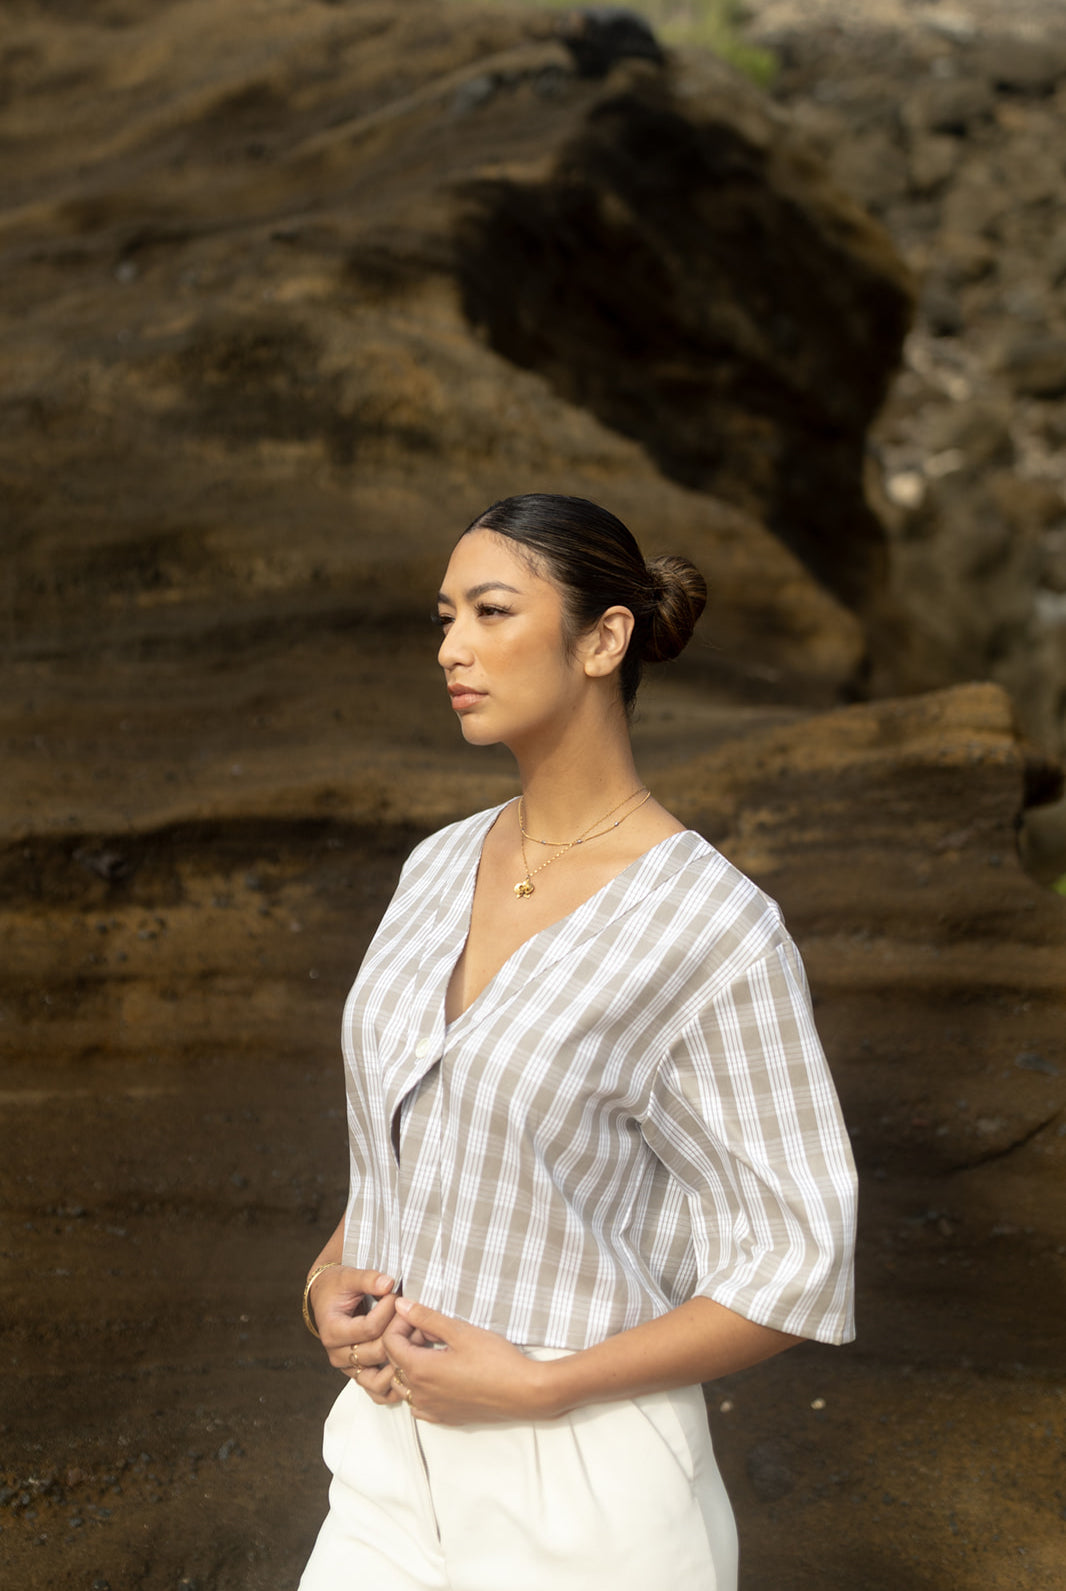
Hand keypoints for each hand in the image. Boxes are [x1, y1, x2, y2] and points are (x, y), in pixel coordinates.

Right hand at [311, 1266, 400, 1403]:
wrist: (328, 1298)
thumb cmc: (338, 1286)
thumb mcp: (349, 1276)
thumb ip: (368, 1279)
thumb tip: (388, 1283)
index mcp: (332, 1331)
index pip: (369, 1328)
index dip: (388, 1311)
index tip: (396, 1295)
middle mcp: (337, 1354)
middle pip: (376, 1352)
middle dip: (398, 1332)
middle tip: (413, 1315)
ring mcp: (348, 1368)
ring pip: (377, 1378)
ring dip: (400, 1360)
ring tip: (417, 1338)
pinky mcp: (359, 1374)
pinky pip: (377, 1391)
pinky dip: (395, 1383)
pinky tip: (411, 1366)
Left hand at [382, 1298, 545, 1424]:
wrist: (524, 1392)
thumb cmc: (496, 1360)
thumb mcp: (460, 1331)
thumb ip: (427, 1318)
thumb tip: (402, 1305)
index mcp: (419, 1370)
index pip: (389, 1343)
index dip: (400, 1323)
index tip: (419, 1316)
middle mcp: (419, 1394)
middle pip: (394, 1362)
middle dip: (407, 1341)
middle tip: (432, 1329)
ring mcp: (431, 1410)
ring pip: (404, 1384)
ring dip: (413, 1364)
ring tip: (437, 1349)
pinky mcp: (444, 1418)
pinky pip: (418, 1403)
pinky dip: (422, 1386)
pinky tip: (442, 1373)